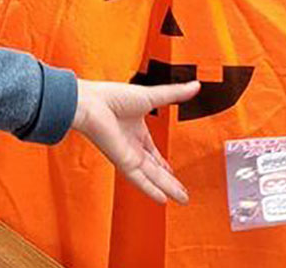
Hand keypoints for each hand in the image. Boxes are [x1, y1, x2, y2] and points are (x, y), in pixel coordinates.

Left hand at [72, 79, 198, 203]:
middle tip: (182, 193)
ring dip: (168, 188)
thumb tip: (195, 86)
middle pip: (155, 169)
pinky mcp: (123, 162)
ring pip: (152, 177)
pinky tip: (163, 199)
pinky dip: (151, 190)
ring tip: (182, 200)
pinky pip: (140, 180)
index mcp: (136, 131)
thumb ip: (174, 94)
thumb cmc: (110, 96)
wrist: (90, 104)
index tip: (171, 171)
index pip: (153, 152)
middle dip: (169, 181)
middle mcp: (132, 146)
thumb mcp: (151, 96)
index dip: (163, 163)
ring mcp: (128, 155)